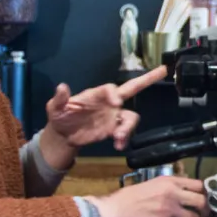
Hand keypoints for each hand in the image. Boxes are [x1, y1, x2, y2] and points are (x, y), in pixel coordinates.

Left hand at [46, 66, 166, 149]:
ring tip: (118, 138)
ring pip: (131, 116)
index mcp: (96, 94)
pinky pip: (125, 132)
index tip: (116, 102)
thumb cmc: (59, 116)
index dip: (115, 94)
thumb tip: (61, 86)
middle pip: (132, 89)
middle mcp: (109, 102)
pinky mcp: (113, 130)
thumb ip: (59, 98)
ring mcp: (113, 116)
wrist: (63, 135)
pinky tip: (117, 145)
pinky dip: (124, 138)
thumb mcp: (54, 107)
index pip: (111, 88)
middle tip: (162, 71)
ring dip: (128, 127)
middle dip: (148, 79)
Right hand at [87, 176, 206, 216]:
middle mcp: (172, 194)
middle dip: (205, 209)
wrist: (116, 210)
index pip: (198, 185)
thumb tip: (185, 190)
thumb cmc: (130, 196)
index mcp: (170, 181)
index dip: (204, 192)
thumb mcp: (153, 183)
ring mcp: (169, 210)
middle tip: (203, 213)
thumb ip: (170, 185)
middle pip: (201, 202)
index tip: (205, 197)